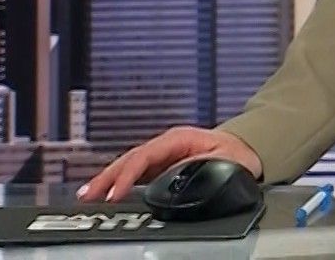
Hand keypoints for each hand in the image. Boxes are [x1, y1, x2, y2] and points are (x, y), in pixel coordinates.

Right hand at [77, 125, 263, 201]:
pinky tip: (106, 192)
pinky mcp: (162, 166)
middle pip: (130, 159)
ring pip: (129, 166)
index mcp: (179, 139)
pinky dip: (119, 182)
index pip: (145, 156)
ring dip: (109, 179)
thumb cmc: (238, 154)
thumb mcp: (224, 160)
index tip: (115, 193)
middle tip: (88, 194)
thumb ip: (202, 167)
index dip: (128, 175)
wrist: (246, 150)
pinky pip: (136, 173)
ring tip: (88, 194)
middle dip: (107, 176)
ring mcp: (162, 155)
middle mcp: (166, 145)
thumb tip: (181, 177)